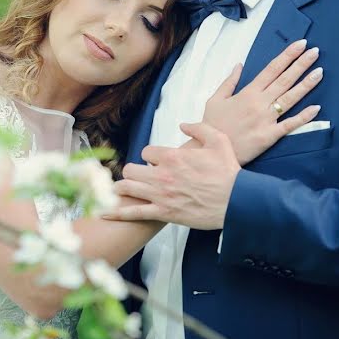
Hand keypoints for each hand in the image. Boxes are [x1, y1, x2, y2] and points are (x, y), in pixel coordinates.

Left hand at [106, 122, 240, 228]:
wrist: (236, 202)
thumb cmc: (229, 172)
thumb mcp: (218, 140)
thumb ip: (199, 128)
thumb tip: (182, 125)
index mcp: (173, 156)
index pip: (146, 152)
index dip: (150, 156)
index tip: (157, 162)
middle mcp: (162, 175)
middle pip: (130, 169)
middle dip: (133, 171)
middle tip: (139, 176)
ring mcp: (160, 195)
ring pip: (126, 188)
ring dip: (121, 188)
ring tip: (118, 190)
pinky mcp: (163, 213)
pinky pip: (133, 213)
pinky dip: (116, 212)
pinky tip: (102, 212)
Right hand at [203, 39, 322, 164]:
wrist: (210, 150)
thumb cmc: (212, 124)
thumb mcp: (215, 99)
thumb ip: (229, 81)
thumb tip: (239, 65)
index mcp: (248, 92)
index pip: (272, 69)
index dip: (287, 56)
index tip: (300, 44)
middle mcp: (260, 103)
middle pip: (284, 80)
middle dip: (301, 64)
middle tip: (315, 52)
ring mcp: (266, 119)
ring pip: (290, 98)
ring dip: (306, 84)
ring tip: (320, 71)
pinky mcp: (269, 136)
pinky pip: (289, 125)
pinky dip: (303, 117)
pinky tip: (317, 108)